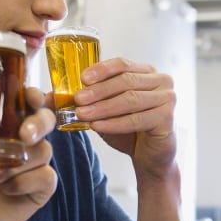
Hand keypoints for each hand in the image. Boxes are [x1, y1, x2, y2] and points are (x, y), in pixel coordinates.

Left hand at [0, 86, 57, 220]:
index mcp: (6, 121)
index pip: (27, 100)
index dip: (34, 95)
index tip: (31, 97)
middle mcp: (25, 138)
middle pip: (46, 119)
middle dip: (39, 124)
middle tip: (25, 135)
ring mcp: (35, 162)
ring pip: (43, 151)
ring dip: (15, 164)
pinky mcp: (41, 185)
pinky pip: (45, 177)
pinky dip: (23, 183)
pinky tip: (6, 189)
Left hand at [62, 57, 177, 176]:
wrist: (150, 157)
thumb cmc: (129, 131)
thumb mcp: (105, 113)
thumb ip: (85, 102)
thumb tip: (52, 97)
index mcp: (146, 72)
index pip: (122, 64)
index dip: (101, 70)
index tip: (82, 79)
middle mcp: (161, 81)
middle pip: (125, 81)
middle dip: (98, 91)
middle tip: (78, 99)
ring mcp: (168, 98)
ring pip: (130, 100)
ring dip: (103, 107)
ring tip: (83, 114)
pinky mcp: (168, 118)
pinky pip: (137, 119)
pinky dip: (115, 123)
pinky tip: (98, 127)